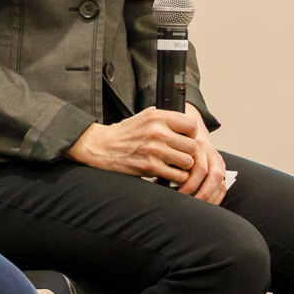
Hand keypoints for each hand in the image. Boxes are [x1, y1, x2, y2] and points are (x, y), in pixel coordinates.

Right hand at [66, 107, 199, 184]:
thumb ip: (164, 118)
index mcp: (157, 117)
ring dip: (183, 166)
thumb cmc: (124, 133)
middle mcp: (157, 132)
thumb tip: (187, 126)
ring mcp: (154, 150)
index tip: (185, 139)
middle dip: (188, 152)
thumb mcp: (143, 117)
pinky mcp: (150, 166)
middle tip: (180, 154)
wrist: (102, 147)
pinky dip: (177, 177)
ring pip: (188, 161)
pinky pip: (178, 175)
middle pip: (192, 145)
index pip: (191, 125)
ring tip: (174, 164)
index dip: (191, 134)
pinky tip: (170, 173)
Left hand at [176, 104, 227, 204]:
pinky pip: (223, 184)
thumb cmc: (172, 143)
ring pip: (220, 180)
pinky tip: (208, 206)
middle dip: (202, 192)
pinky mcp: (221, 166)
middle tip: (188, 204)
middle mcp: (209, 151)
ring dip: (210, 197)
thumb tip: (156, 181)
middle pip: (211, 174)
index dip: (190, 184)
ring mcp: (217, 159)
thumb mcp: (168, 148)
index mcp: (196, 145)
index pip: (198, 168)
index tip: (178, 194)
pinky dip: (217, 196)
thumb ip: (166, 162)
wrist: (187, 130)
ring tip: (197, 207)